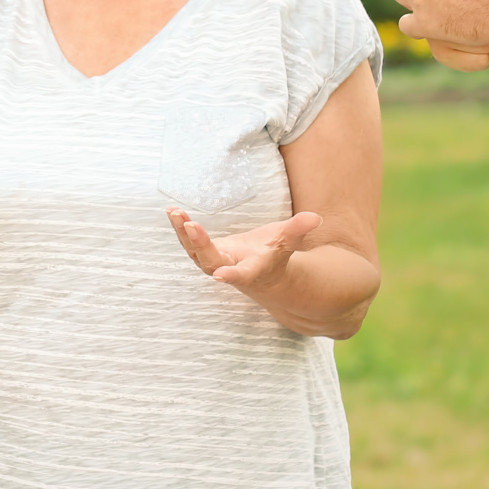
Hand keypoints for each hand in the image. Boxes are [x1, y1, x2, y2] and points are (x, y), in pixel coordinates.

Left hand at [170, 206, 325, 299]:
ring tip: (174, 213)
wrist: (263, 274)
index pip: (243, 275)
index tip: (220, 276)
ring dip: (183, 234)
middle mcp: (230, 269)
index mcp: (253, 270)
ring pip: (195, 252)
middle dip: (200, 245)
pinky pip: (190, 243)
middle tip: (189, 225)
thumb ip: (298, 230)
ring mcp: (215, 262)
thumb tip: (315, 217)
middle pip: (211, 262)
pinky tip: (172, 212)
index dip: (233, 276)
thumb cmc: (277, 255)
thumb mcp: (288, 241)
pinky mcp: (205, 253)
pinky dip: (180, 228)